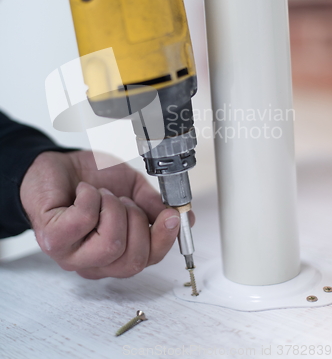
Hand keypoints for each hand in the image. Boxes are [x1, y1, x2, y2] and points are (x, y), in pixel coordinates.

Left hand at [20, 150, 193, 278]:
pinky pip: (84, 221)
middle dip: (136, 220)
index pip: (147, 261)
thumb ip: (154, 205)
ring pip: (110, 244)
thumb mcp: (132, 188)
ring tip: (101, 194)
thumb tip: (182, 217)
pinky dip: (90, 198)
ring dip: (112, 208)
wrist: (59, 165)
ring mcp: (72, 255)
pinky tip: (83, 192)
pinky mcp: (53, 239)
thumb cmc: (93, 179)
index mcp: (116, 253)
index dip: (164, 240)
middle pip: (132, 260)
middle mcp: (94, 262)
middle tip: (123, 199)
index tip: (173, 215)